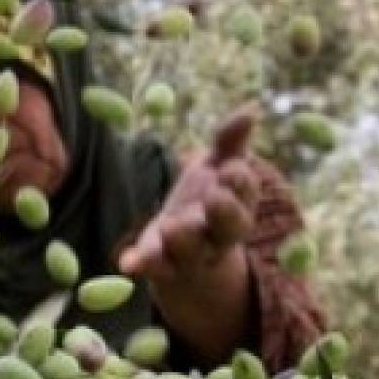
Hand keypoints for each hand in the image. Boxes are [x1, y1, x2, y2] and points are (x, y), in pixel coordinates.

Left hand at [118, 107, 260, 365]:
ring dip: (182, 239)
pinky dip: (142, 265)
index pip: (246, 195)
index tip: (230, 168)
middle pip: (229, 229)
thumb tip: (250, 110)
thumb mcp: (217, 167)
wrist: (183, 248)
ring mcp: (190, 253)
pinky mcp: (160, 265)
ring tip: (171, 226)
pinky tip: (128, 263)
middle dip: (224, 213)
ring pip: (191, 251)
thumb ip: (230, 142)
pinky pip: (154, 268)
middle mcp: (217, 234)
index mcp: (237, 207)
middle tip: (214, 197)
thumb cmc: (205, 197)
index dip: (240, 183)